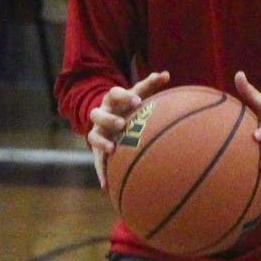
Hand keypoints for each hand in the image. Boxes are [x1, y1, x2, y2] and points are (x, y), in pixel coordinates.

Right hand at [87, 71, 170, 187]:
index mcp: (112, 100)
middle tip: (122, 124)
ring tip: (112, 149)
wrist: (109, 119)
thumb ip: (150, 85)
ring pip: (94, 136)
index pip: (114, 94)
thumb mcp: (137, 94)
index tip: (138, 102)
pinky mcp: (97, 149)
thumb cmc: (128, 106)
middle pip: (99, 114)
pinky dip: (101, 173)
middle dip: (109, 118)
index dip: (124, 96)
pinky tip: (107, 186)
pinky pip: (97, 162)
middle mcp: (102, 115)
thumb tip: (166, 74)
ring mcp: (98, 132)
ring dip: (101, 142)